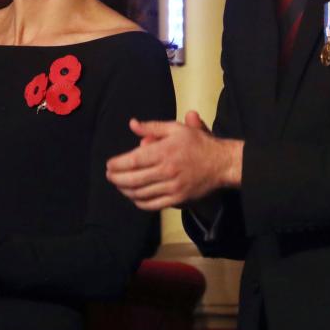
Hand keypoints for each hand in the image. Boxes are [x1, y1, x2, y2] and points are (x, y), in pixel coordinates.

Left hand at [106, 111, 243, 209]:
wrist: (220, 163)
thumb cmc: (197, 143)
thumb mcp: (176, 128)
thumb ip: (152, 127)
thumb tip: (132, 124)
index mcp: (165, 151)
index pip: (133, 160)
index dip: (118, 164)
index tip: (109, 165)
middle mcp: (167, 170)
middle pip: (133, 179)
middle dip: (117, 179)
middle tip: (109, 176)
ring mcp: (172, 187)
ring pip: (141, 193)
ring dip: (125, 190)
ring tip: (119, 185)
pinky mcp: (177, 199)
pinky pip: (152, 205)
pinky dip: (139, 202)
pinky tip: (134, 196)